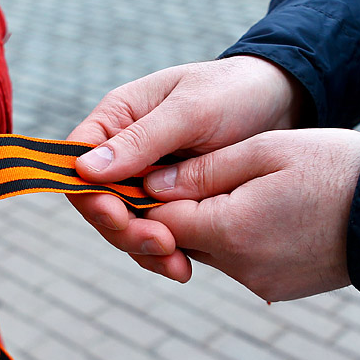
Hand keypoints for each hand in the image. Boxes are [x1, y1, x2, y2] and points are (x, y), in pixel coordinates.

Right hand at [66, 55, 303, 280]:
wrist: (281, 105)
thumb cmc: (233, 92)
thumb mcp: (190, 110)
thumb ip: (141, 140)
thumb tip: (86, 170)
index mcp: (117, 120)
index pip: (77, 163)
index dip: (88, 194)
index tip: (116, 216)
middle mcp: (124, 154)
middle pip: (99, 203)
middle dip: (124, 230)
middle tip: (162, 244)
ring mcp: (146, 182)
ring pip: (125, 226)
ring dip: (144, 249)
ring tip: (178, 264)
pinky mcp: (171, 204)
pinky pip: (155, 234)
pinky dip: (165, 254)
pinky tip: (184, 266)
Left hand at [143, 129, 359, 300]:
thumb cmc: (336, 170)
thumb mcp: (266, 152)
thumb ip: (203, 171)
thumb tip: (151, 187)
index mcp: (231, 230)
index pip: (162, 220)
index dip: (150, 196)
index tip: (152, 172)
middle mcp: (240, 267)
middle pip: (182, 239)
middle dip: (181, 209)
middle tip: (199, 174)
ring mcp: (259, 282)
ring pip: (210, 251)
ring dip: (211, 223)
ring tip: (243, 188)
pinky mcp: (278, 289)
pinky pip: (239, 263)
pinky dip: (239, 239)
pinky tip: (266, 214)